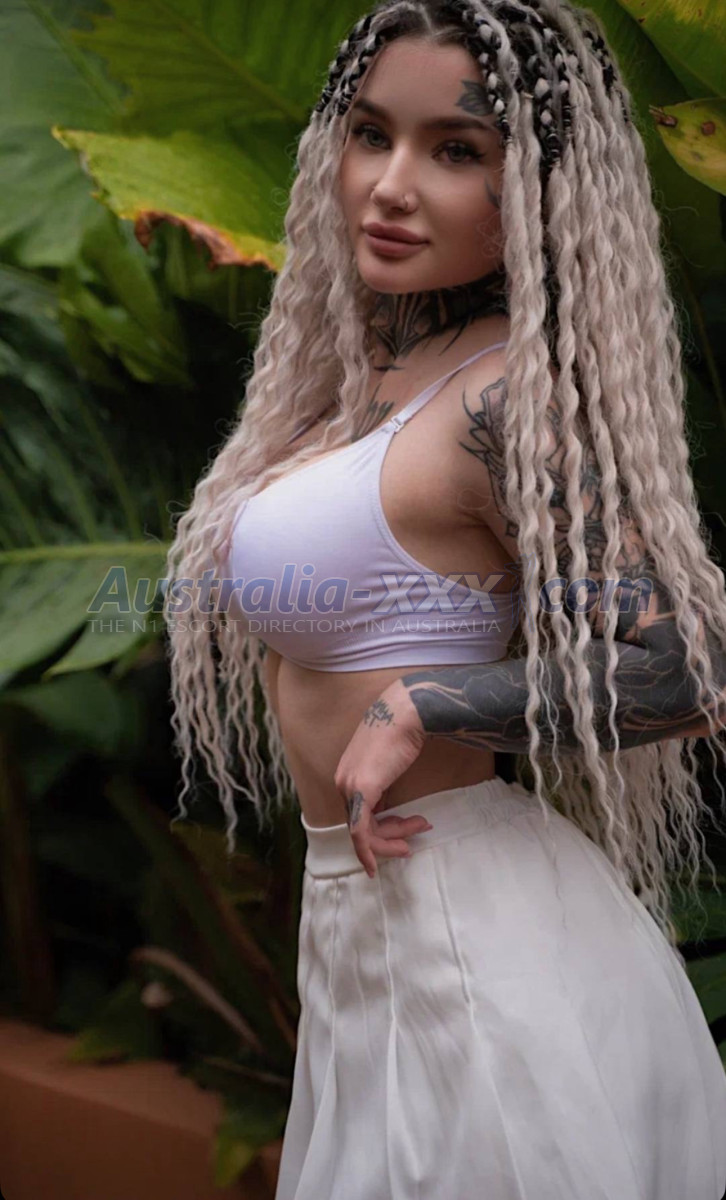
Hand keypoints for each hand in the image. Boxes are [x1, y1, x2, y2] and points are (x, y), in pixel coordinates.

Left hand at [333, 679, 431, 877]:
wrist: (406, 712)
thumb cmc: (402, 730)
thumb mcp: (388, 761)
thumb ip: (382, 781)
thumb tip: (387, 803)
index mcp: (347, 774)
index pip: (359, 813)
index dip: (382, 830)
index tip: (403, 838)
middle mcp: (342, 782)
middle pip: (360, 825)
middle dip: (390, 836)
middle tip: (416, 836)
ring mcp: (350, 786)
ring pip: (363, 832)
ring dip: (392, 839)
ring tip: (420, 828)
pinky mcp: (362, 790)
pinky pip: (361, 831)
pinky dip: (368, 850)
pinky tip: (375, 865)